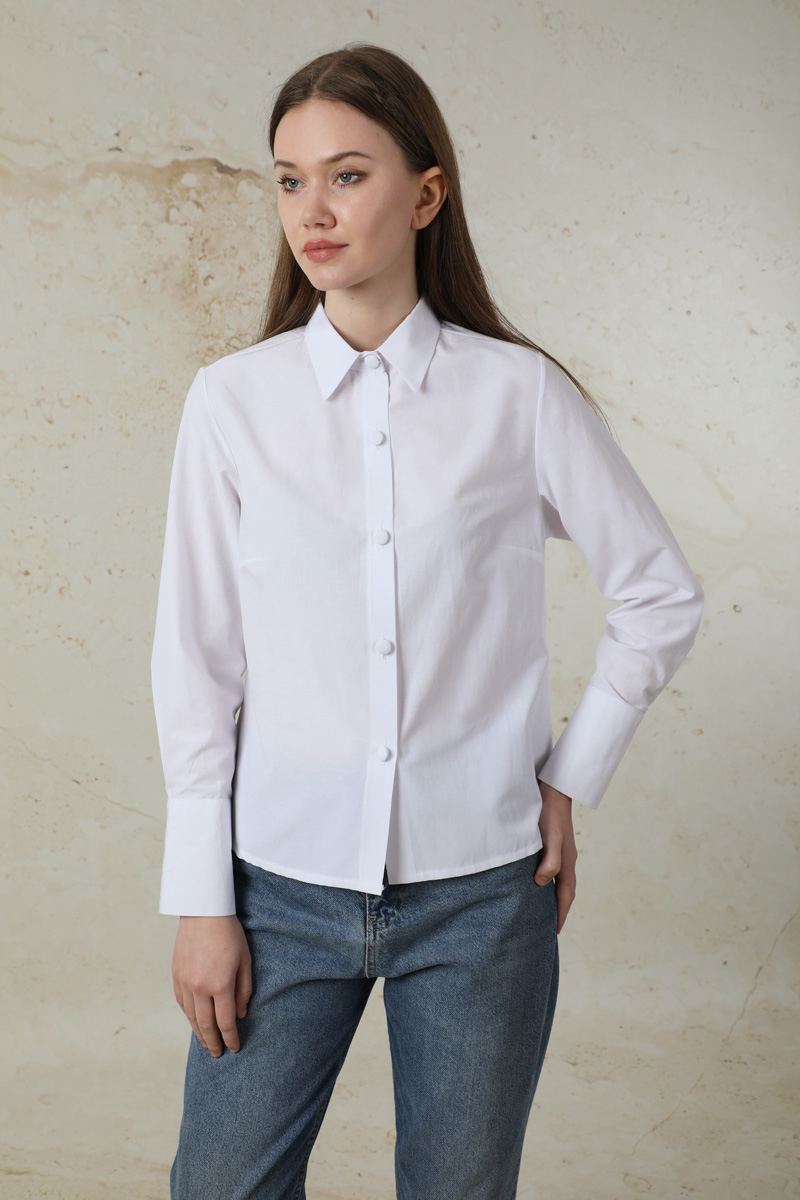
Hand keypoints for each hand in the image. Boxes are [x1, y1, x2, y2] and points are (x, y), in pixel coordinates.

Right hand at [172, 915, 252, 1056]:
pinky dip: (188, 1015)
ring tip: (206, 1043)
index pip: (225, 1021)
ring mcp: (185, 982)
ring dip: (199, 1033)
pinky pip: (182, 1003)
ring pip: (191, 1016)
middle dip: (213, 1042)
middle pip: (206, 1025)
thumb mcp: (245, 960)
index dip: (230, 1037)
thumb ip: (244, 989)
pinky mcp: (176, 975)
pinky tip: (194, 1021)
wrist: (203, 912)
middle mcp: (200, 987)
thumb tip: (240, 1014)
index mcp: (221, 984)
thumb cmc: (229, 933)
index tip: (234, 1048)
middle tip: (218, 1054)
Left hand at [535, 780, 576, 933]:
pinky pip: (550, 869)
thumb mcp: (551, 838)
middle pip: (563, 891)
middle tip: (546, 926)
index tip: (553, 932)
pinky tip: (533, 880)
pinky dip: (545, 880)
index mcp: (567, 863)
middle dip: (557, 909)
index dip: (559, 914)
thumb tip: (542, 883)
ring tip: (539, 908)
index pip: (565, 896)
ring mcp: (560, 852)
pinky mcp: (552, 843)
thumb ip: (550, 860)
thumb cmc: (550, 814)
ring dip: (551, 896)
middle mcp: (566, 860)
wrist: (552, 789)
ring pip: (557, 880)